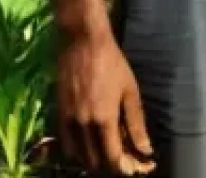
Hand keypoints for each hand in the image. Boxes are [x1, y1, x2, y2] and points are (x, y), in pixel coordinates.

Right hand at [56, 25, 155, 175]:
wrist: (83, 41)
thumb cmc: (112, 63)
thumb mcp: (130, 90)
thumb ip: (136, 123)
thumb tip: (146, 150)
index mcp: (104, 120)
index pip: (111, 159)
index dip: (122, 167)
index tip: (131, 166)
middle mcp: (83, 125)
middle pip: (93, 161)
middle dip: (107, 164)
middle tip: (119, 156)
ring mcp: (68, 119)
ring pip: (77, 154)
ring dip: (91, 158)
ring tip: (103, 151)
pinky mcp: (58, 111)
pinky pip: (65, 141)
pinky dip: (75, 148)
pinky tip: (86, 142)